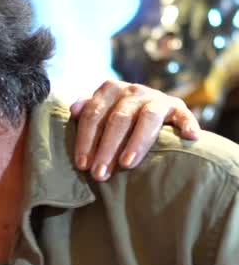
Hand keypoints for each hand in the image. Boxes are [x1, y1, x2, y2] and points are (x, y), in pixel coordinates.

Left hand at [70, 80, 198, 180]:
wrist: (150, 110)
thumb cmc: (117, 117)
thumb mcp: (100, 111)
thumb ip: (87, 111)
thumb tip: (73, 111)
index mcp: (110, 90)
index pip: (94, 114)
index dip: (86, 140)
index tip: (83, 165)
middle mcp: (133, 91)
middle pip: (118, 119)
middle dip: (107, 148)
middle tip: (100, 174)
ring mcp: (156, 98)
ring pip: (147, 118)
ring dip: (136, 142)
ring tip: (127, 164)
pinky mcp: (177, 107)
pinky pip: (183, 114)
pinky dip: (187, 124)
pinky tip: (190, 137)